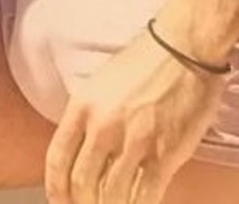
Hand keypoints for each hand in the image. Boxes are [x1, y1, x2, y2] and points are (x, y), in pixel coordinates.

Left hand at [44, 27, 226, 202]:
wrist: (182, 49)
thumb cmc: (143, 62)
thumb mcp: (100, 84)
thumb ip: (88, 115)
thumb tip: (82, 148)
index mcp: (82, 107)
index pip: (57, 158)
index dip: (56, 188)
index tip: (59, 201)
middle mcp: (102, 126)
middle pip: (82, 182)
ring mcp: (133, 142)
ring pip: (111, 194)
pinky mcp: (165, 154)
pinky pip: (145, 194)